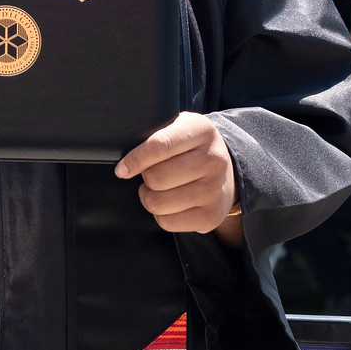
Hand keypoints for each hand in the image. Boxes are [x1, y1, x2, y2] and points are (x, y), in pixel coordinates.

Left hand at [116, 112, 239, 240]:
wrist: (228, 172)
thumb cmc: (192, 148)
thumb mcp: (180, 127)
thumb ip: (156, 132)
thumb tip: (126, 159)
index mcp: (202, 130)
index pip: (160, 145)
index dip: (135, 160)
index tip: (122, 169)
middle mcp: (213, 159)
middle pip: (156, 178)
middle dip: (145, 179)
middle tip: (149, 176)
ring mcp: (214, 189)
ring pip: (159, 202)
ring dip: (150, 198)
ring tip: (157, 190)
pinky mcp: (212, 216)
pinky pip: (168, 222)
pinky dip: (161, 215)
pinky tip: (169, 204)